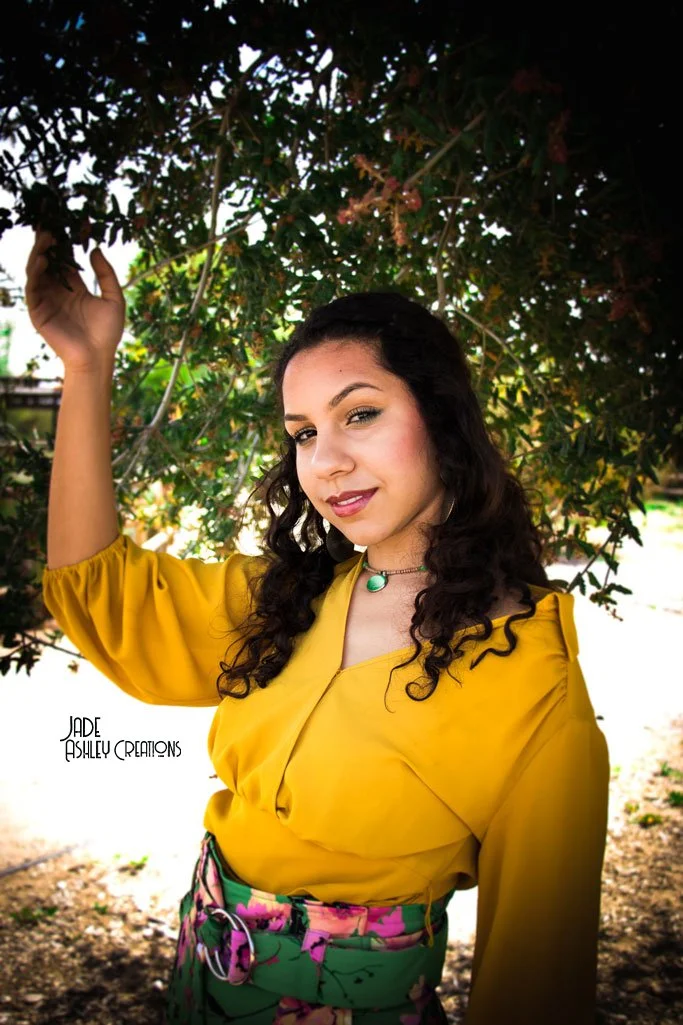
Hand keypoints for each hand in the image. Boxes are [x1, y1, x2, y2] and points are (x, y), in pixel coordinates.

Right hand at [25, 229, 125, 372]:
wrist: (97, 357)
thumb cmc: (108, 332)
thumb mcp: (114, 298)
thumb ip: (106, 274)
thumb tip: (96, 248)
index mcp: (75, 288)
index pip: (66, 259)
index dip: (66, 242)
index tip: (68, 223)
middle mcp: (58, 291)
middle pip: (49, 261)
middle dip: (48, 242)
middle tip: (51, 223)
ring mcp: (46, 299)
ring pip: (37, 270)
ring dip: (39, 252)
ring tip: (46, 237)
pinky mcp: (38, 310)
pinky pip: (33, 287)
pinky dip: (35, 272)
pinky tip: (41, 259)